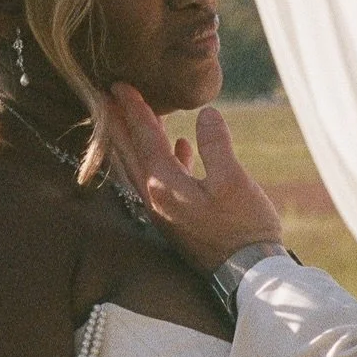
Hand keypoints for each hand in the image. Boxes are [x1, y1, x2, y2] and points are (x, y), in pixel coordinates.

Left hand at [110, 84, 282, 273]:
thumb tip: (207, 113)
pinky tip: (182, 146)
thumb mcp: (233, 181)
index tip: (118, 83)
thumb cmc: (243, 228)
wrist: (249, 274)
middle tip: (108, 96)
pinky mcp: (177, 219)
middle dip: (120, 123)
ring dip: (139, 139)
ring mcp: (164, 211)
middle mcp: (155, 198)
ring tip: (138, 116)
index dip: (133, 108)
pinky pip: (162, 180)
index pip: (144, 137)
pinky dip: (167, 158)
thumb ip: (216, 144)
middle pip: (130, 152)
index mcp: (164, 185)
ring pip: (143, 166)